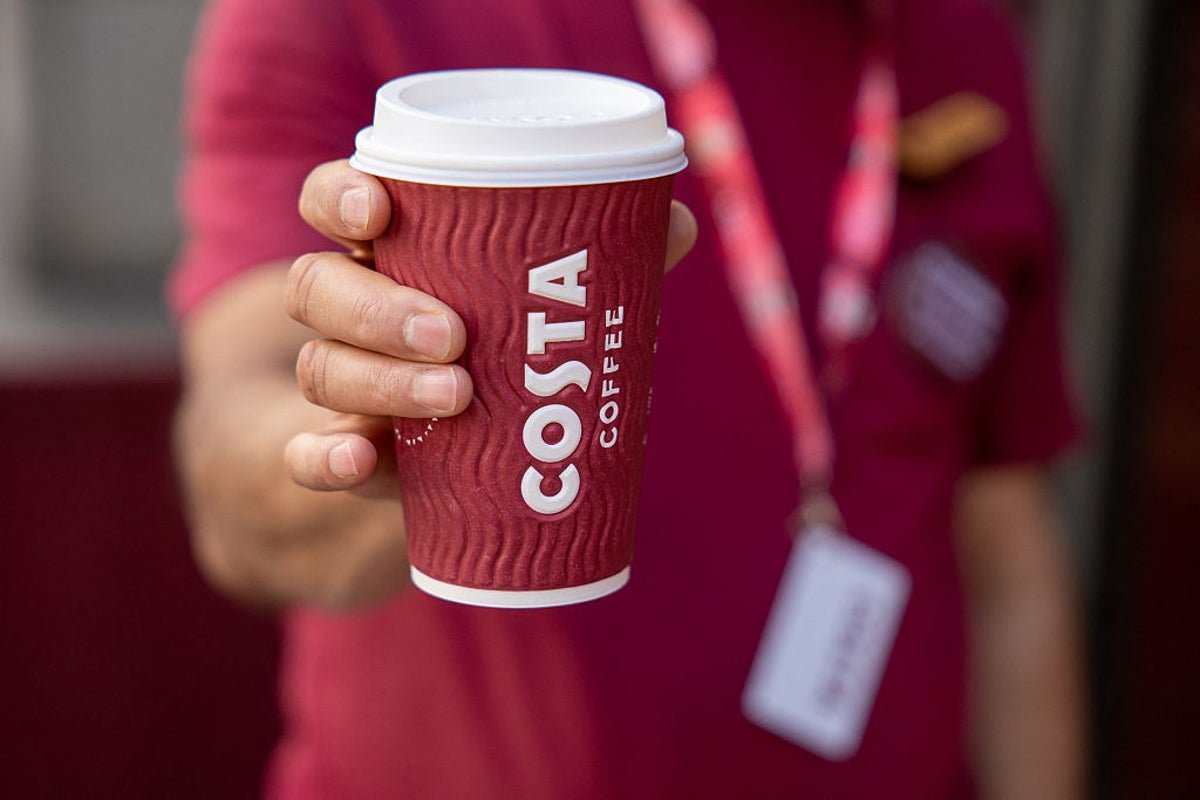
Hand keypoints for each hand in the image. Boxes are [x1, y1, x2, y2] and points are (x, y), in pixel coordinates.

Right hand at [283, 159, 697, 491]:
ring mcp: (345, 384)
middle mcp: (354, 312)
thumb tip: (679, 223)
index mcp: (394, 255)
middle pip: (318, 286)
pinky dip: (323, 459)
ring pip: (320, 367)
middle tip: (453, 334)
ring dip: (380, 380)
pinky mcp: (349, 452)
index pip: (335, 205)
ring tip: (456, 395)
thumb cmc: (514, 352)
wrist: (470, 453)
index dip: (340, 198)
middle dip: (378, 306)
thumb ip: (607, 262)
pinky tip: (359, 458)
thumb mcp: (553, 307)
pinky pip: (305, 456)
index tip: (378, 210)